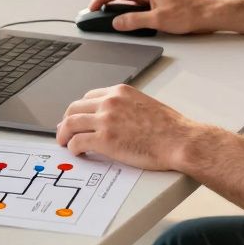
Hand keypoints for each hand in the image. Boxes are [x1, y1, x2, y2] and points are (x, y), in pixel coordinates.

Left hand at [56, 84, 203, 170]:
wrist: (179, 140)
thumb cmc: (170, 128)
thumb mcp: (145, 104)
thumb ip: (126, 107)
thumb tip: (116, 118)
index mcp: (120, 92)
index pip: (89, 96)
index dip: (80, 109)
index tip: (77, 118)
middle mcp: (110, 102)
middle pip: (74, 108)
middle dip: (66, 120)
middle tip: (64, 131)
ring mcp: (105, 120)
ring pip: (70, 124)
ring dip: (64, 134)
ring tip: (64, 143)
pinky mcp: (104, 140)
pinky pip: (77, 142)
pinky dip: (73, 148)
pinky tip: (77, 152)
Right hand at [88, 0, 220, 33]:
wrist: (209, 15)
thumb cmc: (190, 13)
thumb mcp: (158, 20)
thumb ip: (134, 21)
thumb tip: (117, 22)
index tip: (92, 8)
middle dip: (106, 3)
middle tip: (94, 15)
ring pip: (130, 1)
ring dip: (118, 9)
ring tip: (107, 20)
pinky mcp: (160, 4)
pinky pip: (139, 7)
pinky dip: (129, 14)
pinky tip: (128, 23)